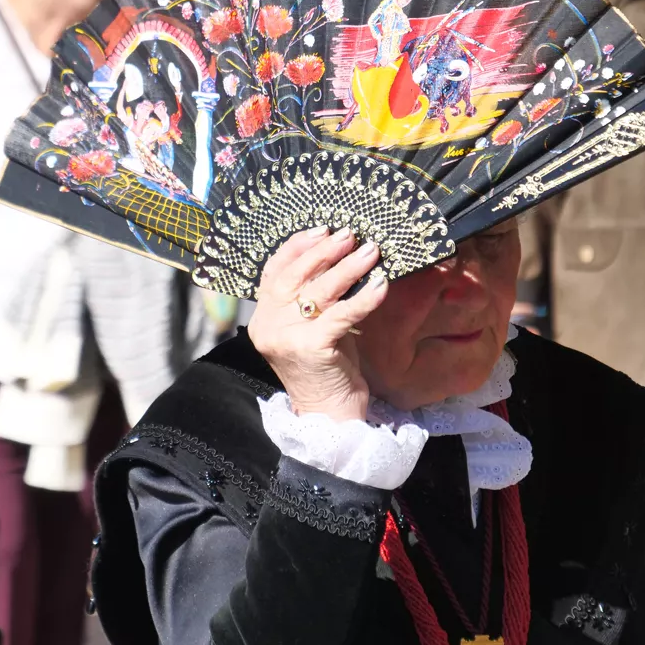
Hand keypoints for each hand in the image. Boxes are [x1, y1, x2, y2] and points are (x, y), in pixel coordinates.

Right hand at [248, 226, 389, 421]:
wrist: (330, 415)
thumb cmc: (328, 367)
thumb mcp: (315, 325)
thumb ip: (317, 295)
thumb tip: (341, 252)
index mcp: (263, 318)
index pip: (274, 271)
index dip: (298, 246)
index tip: (323, 229)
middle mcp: (268, 326)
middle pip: (295, 276)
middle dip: (324, 251)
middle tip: (350, 235)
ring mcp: (286, 338)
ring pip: (318, 292)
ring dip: (348, 267)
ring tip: (370, 251)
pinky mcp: (311, 349)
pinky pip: (341, 314)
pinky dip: (363, 297)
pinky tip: (381, 284)